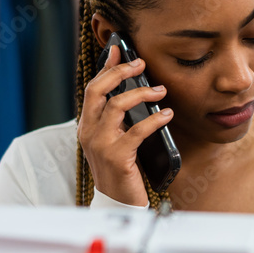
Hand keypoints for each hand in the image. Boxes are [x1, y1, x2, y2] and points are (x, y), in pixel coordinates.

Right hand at [77, 44, 172, 205]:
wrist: (117, 201)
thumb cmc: (120, 169)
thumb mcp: (114, 140)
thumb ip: (117, 119)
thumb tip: (132, 92)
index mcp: (87, 126)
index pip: (92, 89)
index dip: (105, 67)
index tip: (118, 51)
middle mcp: (89, 132)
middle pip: (98, 90)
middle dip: (120, 72)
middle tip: (140, 63)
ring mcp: (101, 144)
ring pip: (117, 105)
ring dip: (141, 93)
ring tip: (160, 91)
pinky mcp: (118, 157)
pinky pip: (137, 131)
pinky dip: (154, 119)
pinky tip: (166, 114)